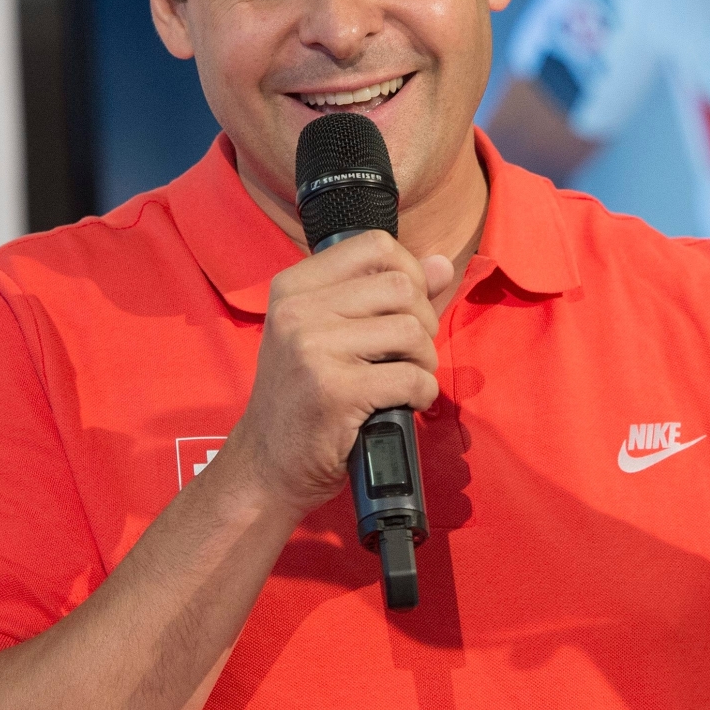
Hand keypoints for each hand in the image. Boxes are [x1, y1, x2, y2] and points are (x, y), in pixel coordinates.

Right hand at [219, 230, 454, 517]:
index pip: (375, 245)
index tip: (407, 306)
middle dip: (423, 321)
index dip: (410, 272)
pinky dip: (422, 393)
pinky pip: (410, 377)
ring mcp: (313, 350)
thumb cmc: (303, 397)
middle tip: (409, 352)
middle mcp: (298, 310)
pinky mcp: (334, 391)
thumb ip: (387, 296)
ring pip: (410, 330)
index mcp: (295, 287)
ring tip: (407, 379)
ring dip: (424, 360)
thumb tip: (443, 264)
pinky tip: (406, 403)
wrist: (266, 465)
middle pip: (400, 286)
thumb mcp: (329, 333)